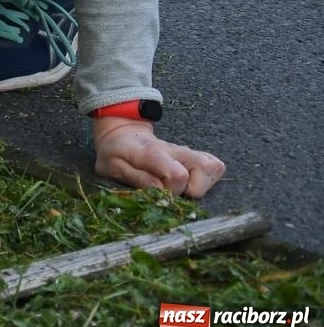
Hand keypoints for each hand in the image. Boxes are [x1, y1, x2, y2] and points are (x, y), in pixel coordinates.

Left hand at [92, 117, 224, 197]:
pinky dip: (208, 179)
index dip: (172, 190)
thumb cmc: (116, 153)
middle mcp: (175, 150)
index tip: (158, 193)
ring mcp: (188, 152)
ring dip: (203, 184)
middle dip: (192, 189)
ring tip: (182, 187)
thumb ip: (136, 177)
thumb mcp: (112, 166)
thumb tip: (159, 189)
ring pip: (213, 167)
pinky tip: (191, 182)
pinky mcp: (196, 156)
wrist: (122, 133)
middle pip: (205, 168)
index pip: (178, 174)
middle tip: (172, 190)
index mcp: (153, 152)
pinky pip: (215, 166)